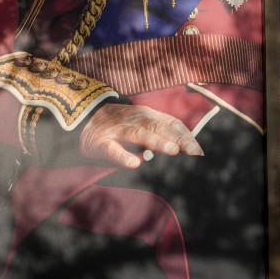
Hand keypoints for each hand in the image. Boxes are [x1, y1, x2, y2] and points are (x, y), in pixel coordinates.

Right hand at [78, 103, 203, 168]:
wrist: (81, 119)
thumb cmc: (118, 125)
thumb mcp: (140, 122)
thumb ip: (160, 131)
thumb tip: (187, 145)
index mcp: (145, 115)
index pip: (169, 123)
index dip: (184, 135)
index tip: (198, 149)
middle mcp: (133, 119)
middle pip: (157, 126)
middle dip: (175, 137)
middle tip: (192, 150)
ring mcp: (116, 130)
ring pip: (138, 133)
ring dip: (155, 141)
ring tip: (171, 150)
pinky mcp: (100, 142)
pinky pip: (111, 149)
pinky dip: (122, 156)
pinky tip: (133, 164)